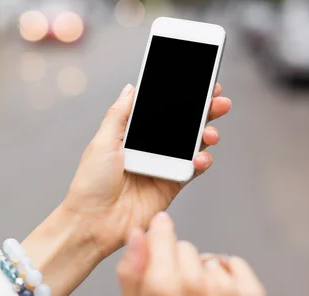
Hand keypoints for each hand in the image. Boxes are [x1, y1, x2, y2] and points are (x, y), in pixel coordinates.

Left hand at [62, 83, 230, 257]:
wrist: (93, 222)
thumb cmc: (90, 183)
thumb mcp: (102, 141)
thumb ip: (119, 114)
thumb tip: (130, 89)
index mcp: (133, 135)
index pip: (162, 111)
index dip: (181, 99)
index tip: (199, 87)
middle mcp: (150, 148)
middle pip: (183, 125)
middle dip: (203, 112)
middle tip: (218, 102)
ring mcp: (163, 166)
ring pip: (192, 145)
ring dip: (206, 135)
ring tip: (209, 134)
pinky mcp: (172, 185)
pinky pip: (192, 169)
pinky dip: (201, 162)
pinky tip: (200, 158)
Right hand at [116, 212, 265, 295]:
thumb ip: (131, 270)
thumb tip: (136, 233)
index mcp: (162, 286)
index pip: (162, 234)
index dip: (159, 235)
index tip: (159, 234)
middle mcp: (196, 287)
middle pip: (186, 247)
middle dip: (180, 261)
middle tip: (177, 284)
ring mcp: (226, 292)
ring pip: (210, 257)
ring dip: (203, 270)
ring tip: (197, 293)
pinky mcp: (251, 294)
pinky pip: (235, 263)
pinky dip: (227, 272)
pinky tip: (218, 290)